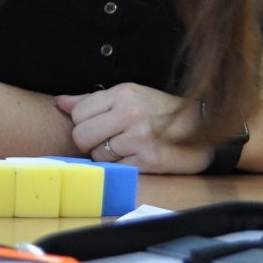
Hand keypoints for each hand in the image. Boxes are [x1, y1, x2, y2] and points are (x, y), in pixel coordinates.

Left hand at [57, 83, 213, 173]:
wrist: (202, 128)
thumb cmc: (161, 112)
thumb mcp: (130, 96)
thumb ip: (92, 101)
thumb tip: (60, 103)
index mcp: (123, 94)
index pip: (77, 112)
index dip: (83, 123)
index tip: (98, 125)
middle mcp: (129, 113)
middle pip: (80, 135)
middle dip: (89, 142)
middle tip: (108, 140)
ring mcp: (139, 137)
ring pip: (97, 154)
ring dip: (107, 156)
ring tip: (126, 148)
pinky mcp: (147, 160)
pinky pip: (115, 168)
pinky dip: (122, 167)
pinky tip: (136, 157)